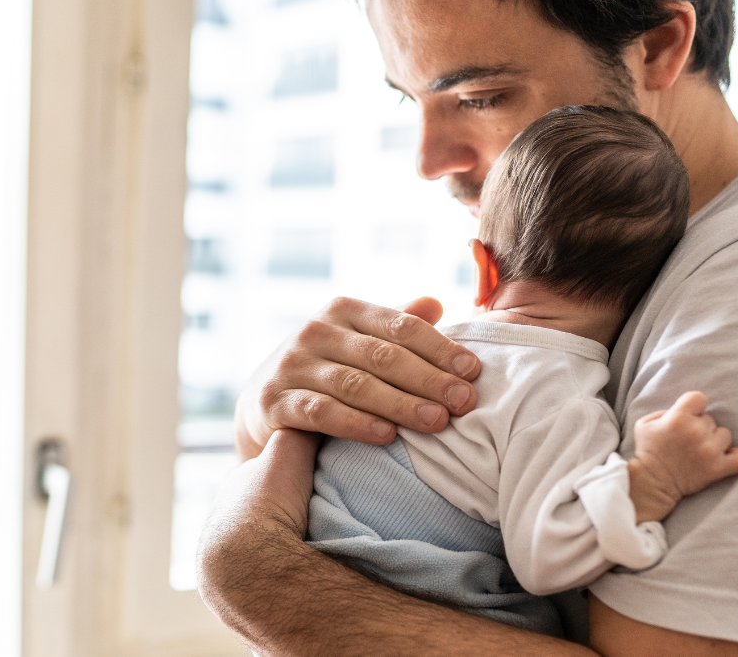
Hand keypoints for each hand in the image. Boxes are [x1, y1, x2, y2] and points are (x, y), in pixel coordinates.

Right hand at [233, 296, 481, 459]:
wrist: (264, 405)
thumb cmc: (326, 371)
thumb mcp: (357, 343)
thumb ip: (394, 327)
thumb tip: (435, 302)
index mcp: (342, 311)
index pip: (400, 326)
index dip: (440, 348)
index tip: (473, 371)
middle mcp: (315, 331)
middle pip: (382, 355)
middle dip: (428, 379)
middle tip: (464, 401)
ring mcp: (292, 365)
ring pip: (356, 384)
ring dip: (401, 404)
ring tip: (437, 421)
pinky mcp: (274, 400)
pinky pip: (322, 412)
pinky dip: (357, 423)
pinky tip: (387, 435)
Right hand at [628, 391, 737, 522]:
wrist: (651, 482)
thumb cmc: (647, 451)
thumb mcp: (644, 423)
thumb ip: (665, 412)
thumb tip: (685, 411)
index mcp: (678, 417)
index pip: (699, 398)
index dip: (694, 407)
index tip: (688, 417)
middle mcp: (696, 431)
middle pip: (710, 420)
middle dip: (700, 428)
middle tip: (687, 441)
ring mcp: (709, 450)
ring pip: (725, 435)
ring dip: (715, 442)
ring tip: (701, 451)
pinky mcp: (718, 468)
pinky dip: (736, 457)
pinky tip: (723, 458)